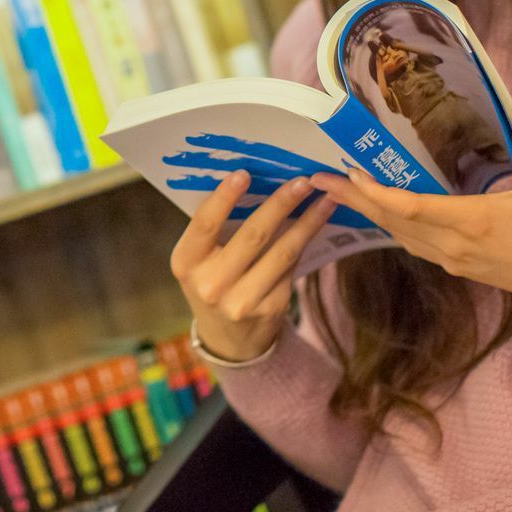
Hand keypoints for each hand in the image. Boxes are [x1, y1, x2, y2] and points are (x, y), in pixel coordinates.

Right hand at [171, 171, 337, 361]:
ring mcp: (242, 301)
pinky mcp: (271, 309)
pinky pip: (291, 268)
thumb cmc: (213, 281)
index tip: (244, 173)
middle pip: (252, 236)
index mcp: (186, 263)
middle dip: (281, 204)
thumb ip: (216, 229)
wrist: (228, 338)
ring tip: (325, 199)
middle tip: (302, 181)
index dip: (224, 198)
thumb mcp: (199, 260)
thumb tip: (256, 182)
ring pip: (282, 252)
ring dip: (307, 222)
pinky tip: (318, 223)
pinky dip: (305, 242)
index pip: (204, 224)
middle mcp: (211, 284)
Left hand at [309, 103, 511, 310]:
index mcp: (474, 221)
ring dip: (367, 211)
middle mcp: (454, 244)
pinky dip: (389, 224)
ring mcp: (453, 258)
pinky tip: (375, 209)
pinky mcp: (457, 265)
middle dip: (352, 199)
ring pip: (398, 234)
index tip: (349, 173)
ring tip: (337, 189)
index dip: (376, 192)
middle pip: (392, 220)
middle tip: (316, 179)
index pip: (413, 207)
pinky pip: (413, 243)